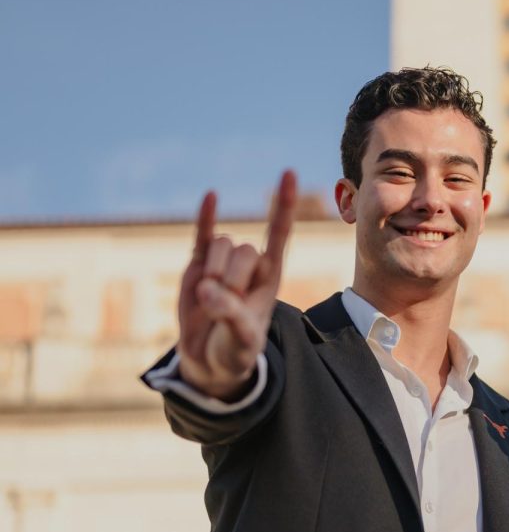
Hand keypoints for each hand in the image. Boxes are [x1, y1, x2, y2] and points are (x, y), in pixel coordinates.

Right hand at [177, 171, 295, 400]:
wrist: (210, 359)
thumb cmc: (236, 350)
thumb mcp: (241, 340)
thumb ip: (229, 315)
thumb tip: (207, 291)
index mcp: (270, 277)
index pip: (279, 234)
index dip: (282, 205)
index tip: (287, 172)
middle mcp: (250, 264)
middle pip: (243, 249)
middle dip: (232, 279)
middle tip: (226, 307)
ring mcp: (223, 262)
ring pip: (221, 246)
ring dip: (215, 273)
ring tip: (212, 301)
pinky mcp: (198, 265)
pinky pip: (202, 236)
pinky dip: (205, 217)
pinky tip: (211, 195)